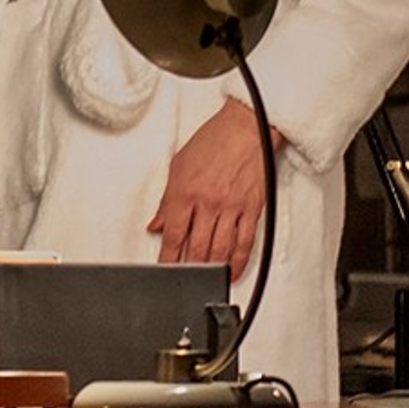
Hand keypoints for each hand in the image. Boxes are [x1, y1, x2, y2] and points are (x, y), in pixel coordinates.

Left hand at [147, 98, 278, 279]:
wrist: (246, 127)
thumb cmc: (214, 141)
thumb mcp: (178, 165)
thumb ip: (166, 200)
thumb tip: (157, 224)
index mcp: (185, 192)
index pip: (173, 235)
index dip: (166, 258)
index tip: (164, 270)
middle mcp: (207, 203)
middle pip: (195, 248)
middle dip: (187, 268)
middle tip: (183, 279)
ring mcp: (231, 208)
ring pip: (219, 250)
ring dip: (210, 269)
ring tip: (204, 280)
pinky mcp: (251, 209)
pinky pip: (245, 243)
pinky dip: (238, 262)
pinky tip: (232, 272)